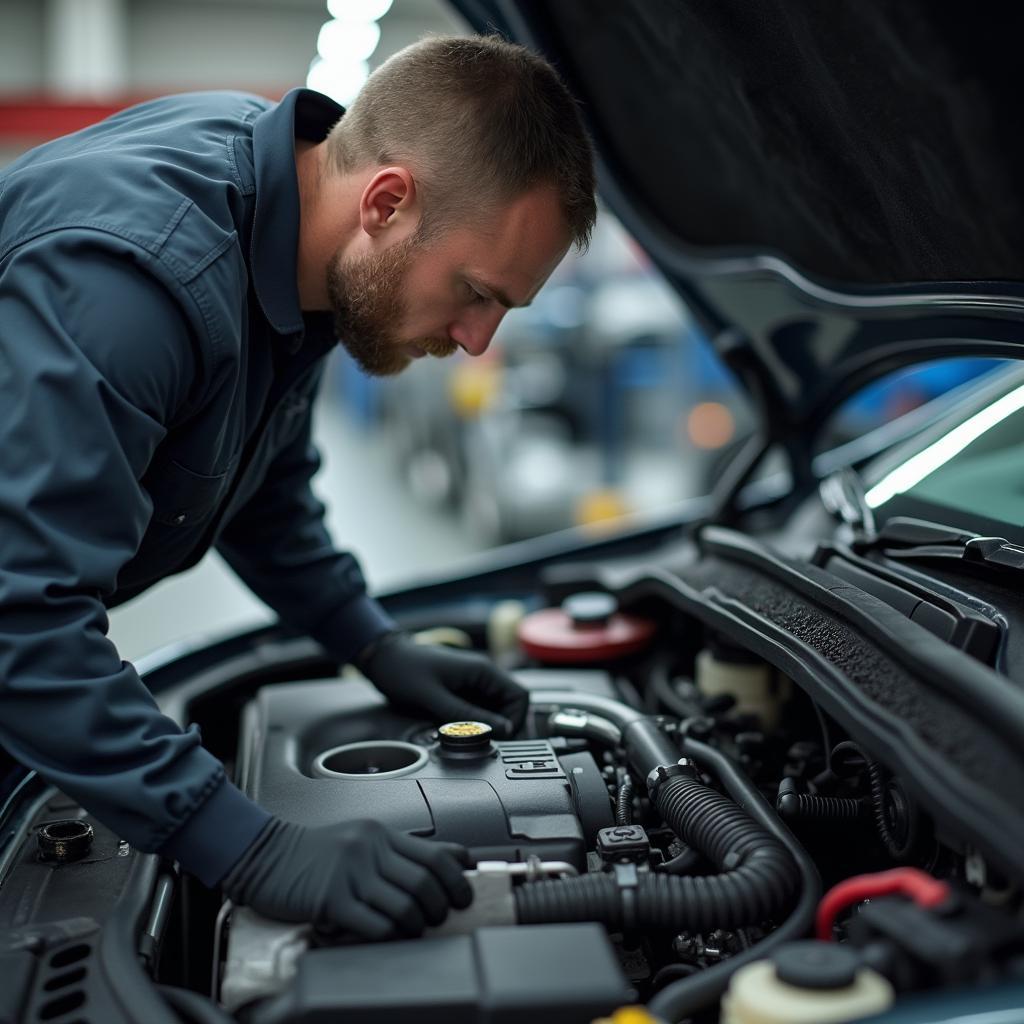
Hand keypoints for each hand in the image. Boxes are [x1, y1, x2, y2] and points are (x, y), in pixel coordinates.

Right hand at [221, 818, 471, 938]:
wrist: (264, 854)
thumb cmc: (314, 851)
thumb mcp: (361, 839)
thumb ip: (398, 852)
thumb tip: (444, 866)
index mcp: (381, 834)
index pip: (436, 854)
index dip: (458, 878)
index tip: (465, 894)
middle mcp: (369, 850)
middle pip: (425, 882)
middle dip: (440, 906)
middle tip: (439, 918)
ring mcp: (350, 874)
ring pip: (404, 905)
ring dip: (416, 925)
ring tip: (414, 930)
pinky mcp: (330, 900)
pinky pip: (373, 924)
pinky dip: (388, 936)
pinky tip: (387, 937)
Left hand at [356, 632, 528, 737]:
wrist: (383, 659)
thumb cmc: (404, 671)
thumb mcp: (434, 697)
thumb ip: (468, 715)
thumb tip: (503, 730)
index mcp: (482, 670)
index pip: (520, 696)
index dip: (516, 720)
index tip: (499, 738)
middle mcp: (482, 676)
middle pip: (511, 706)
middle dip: (502, 726)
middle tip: (483, 742)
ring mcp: (472, 684)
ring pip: (495, 711)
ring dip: (487, 726)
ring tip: (467, 737)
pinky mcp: (462, 692)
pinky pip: (478, 711)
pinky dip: (474, 723)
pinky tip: (458, 731)